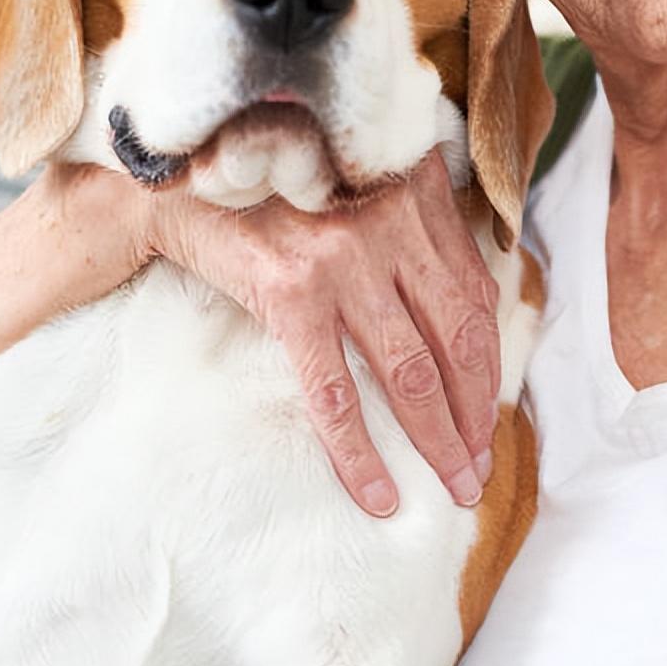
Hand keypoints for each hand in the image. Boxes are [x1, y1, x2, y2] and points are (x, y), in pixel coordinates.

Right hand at [146, 147, 501, 517]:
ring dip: (439, 440)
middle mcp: (393, 229)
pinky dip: (359, 451)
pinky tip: (376, 494)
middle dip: (475, 417)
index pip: (476, 301)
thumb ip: (412, 230)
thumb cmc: (274, 186)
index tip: (487, 417)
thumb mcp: (360, 186)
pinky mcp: (292, 293)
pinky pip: (334, 392)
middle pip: (458, 342)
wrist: (177, 172)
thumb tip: (459, 310)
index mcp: (417, 202)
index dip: (489, 368)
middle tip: (479, 470)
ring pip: (411, 372)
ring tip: (454, 487)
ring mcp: (345, 261)